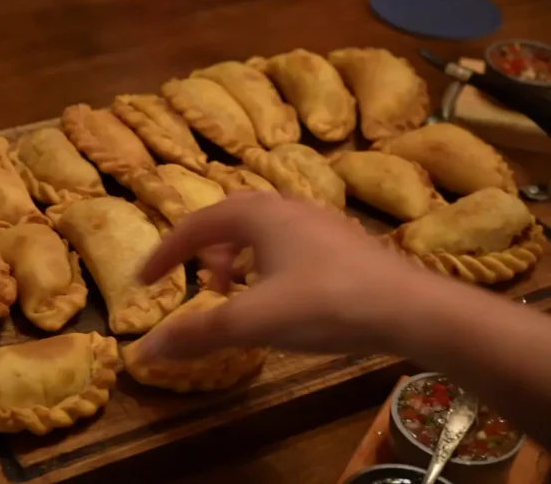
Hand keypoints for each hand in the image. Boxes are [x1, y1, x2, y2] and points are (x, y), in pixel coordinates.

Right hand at [138, 192, 426, 357]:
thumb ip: (199, 332)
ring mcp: (318, 221)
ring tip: (238, 295)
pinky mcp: (341, 241)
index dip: (164, 253)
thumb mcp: (255, 320)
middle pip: (228, 221)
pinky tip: (282, 297)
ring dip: (237, 260)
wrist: (412, 308)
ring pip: (261, 232)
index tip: (144, 280)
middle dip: (204, 253)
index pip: (195, 226)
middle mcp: (286, 206)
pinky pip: (288, 244)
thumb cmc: (326, 304)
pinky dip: (267, 265)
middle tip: (200, 286)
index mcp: (258, 213)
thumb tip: (145, 349)